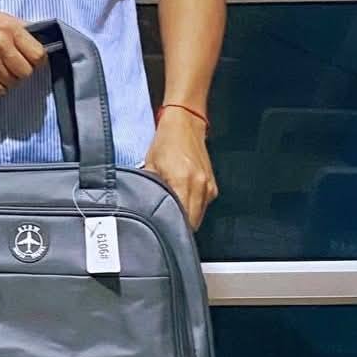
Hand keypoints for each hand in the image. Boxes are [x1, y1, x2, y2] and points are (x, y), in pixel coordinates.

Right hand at [0, 9, 46, 95]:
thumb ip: (19, 28)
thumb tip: (38, 39)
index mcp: (9, 28)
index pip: (38, 55)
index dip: (37, 61)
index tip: (32, 62)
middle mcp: (0, 45)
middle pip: (27, 72)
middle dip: (22, 72)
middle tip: (13, 67)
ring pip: (13, 83)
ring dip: (8, 80)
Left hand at [143, 109, 217, 228]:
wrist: (185, 124)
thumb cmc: (165, 142)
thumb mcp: (149, 165)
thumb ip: (148, 188)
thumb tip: (143, 207)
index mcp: (182, 181)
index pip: (182, 219)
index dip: (171, 229)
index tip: (162, 232)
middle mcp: (200, 186)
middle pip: (193, 222)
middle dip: (180, 227)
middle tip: (165, 227)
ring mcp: (209, 186)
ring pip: (199, 216)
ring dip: (188, 218)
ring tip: (173, 212)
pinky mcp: (213, 186)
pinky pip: (203, 206)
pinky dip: (194, 207)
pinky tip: (182, 201)